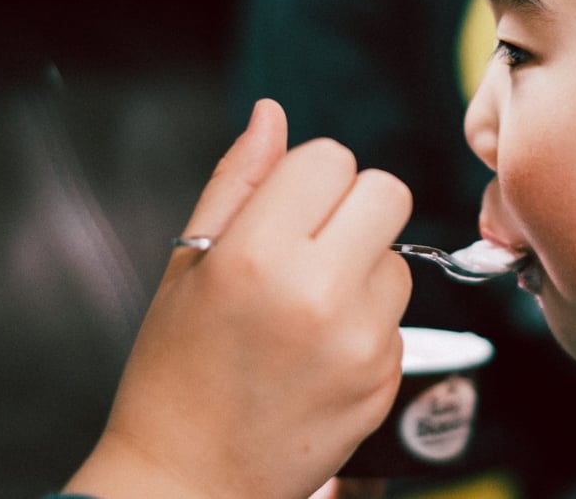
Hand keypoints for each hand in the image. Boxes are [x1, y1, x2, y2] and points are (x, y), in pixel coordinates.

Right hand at [65, 99, 412, 498]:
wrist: (189, 479)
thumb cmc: (175, 368)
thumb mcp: (188, 263)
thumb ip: (236, 180)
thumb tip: (272, 113)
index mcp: (257, 255)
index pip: (331, 158)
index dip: (308, 177)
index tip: (285, 208)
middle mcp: (318, 294)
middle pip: (387, 192)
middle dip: (352, 205)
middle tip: (309, 244)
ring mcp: (361, 342)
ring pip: (399, 255)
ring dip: (363, 266)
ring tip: (307, 308)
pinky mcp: (386, 379)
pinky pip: (398, 315)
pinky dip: (369, 321)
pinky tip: (320, 350)